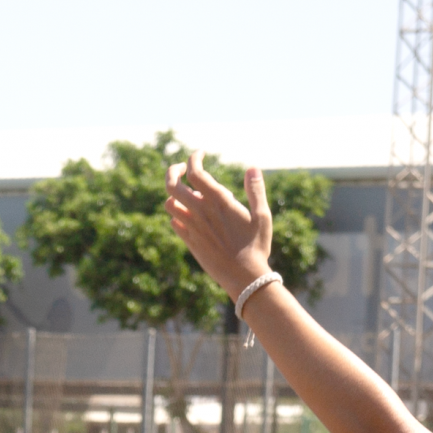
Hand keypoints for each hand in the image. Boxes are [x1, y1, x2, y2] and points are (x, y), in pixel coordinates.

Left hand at [164, 152, 273, 293]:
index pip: (196, 171)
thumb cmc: (257, 247)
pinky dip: (177, 214)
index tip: (200, 153)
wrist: (244, 278)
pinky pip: (174, 223)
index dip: (194, 158)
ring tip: (186, 193)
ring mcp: (192, 228)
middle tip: (183, 168)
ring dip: (174, 194)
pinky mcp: (190, 242)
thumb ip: (256, 190)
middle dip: (174, 170)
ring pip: (169, 203)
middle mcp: (201, 212)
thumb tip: (252, 167)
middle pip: (172, 184)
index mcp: (218, 201)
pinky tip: (188, 214)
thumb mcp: (262, 216)